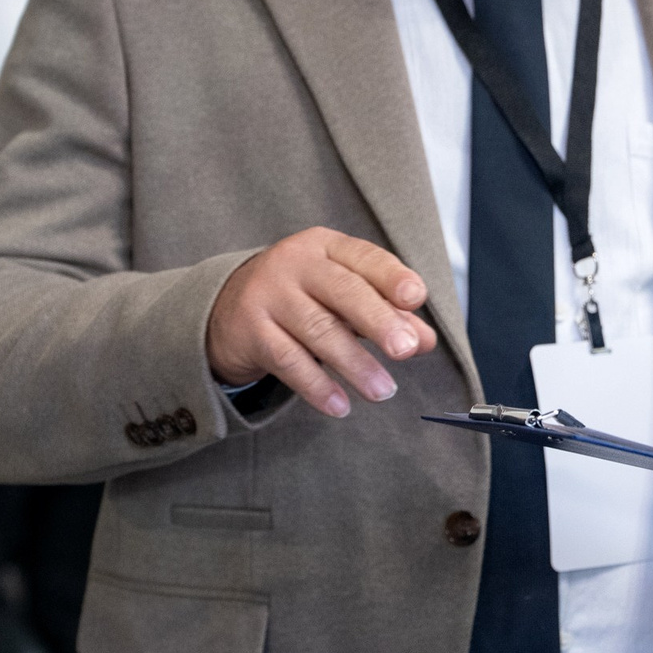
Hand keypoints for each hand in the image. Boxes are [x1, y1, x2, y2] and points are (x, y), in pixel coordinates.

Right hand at [206, 228, 436, 417]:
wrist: (228, 309)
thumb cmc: (302, 298)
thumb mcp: (343, 297)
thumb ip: (387, 313)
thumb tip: (425, 341)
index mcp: (326, 246)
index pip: (364, 257)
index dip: (391, 277)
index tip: (416, 298)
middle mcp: (295, 264)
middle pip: (343, 291)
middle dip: (378, 321)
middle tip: (406, 350)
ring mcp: (268, 295)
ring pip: (318, 329)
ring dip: (355, 364)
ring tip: (383, 391)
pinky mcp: (249, 330)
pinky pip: (288, 361)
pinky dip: (317, 386)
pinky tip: (340, 405)